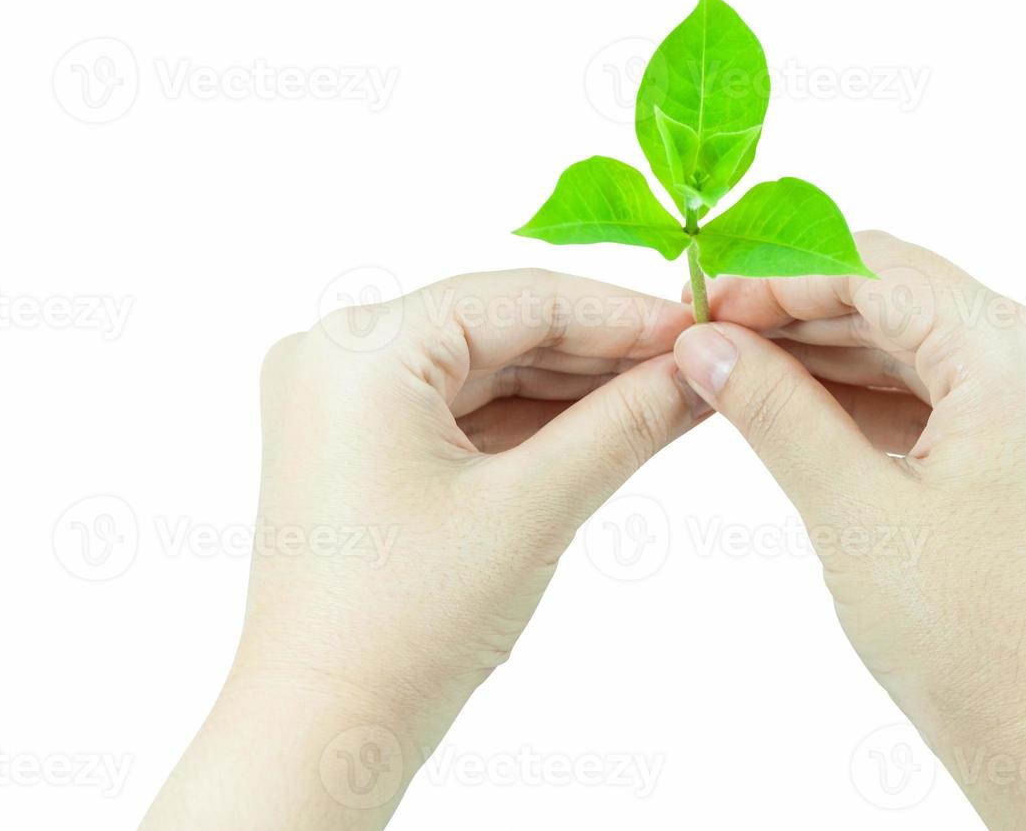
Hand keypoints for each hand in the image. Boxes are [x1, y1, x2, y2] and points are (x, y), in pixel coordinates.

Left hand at [140, 270, 705, 829]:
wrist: (323, 728)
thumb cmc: (405, 624)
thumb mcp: (535, 507)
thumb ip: (625, 423)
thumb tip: (700, 371)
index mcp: (359, 350)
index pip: (519, 298)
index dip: (622, 313)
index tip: (702, 327)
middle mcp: (336, 356)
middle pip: (502, 326)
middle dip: (603, 352)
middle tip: (698, 365)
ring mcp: (342, 401)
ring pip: (488, 368)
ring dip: (576, 387)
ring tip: (670, 395)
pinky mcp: (358, 444)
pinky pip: (462, 409)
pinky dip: (534, 421)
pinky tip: (611, 423)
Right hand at [673, 232, 1025, 829]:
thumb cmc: (973, 642)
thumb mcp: (852, 511)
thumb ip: (774, 410)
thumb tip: (702, 342)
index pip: (883, 272)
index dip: (783, 279)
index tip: (705, 300)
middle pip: (907, 298)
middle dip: (803, 314)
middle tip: (709, 336)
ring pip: (924, 342)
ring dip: (835, 353)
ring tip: (739, 369)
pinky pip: (950, 388)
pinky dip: (877, 394)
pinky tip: (802, 402)